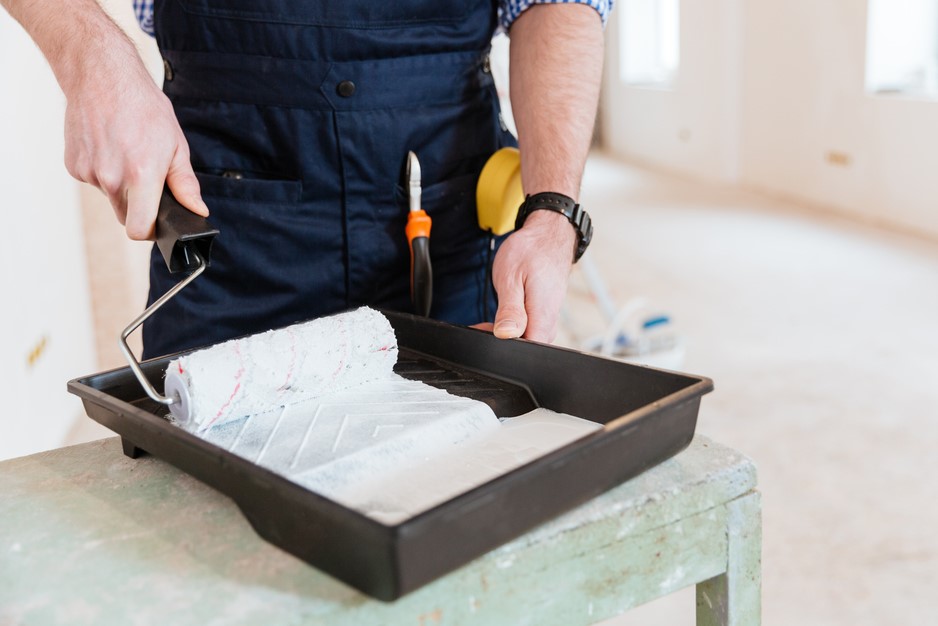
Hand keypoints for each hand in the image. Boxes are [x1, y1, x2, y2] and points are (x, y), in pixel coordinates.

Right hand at [63, 60, 206, 239]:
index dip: (150, 232)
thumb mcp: (176, 145)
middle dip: (139, 207)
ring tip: (128, 153)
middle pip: (125, 217)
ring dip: (122, 186)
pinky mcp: (74, 165)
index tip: (158, 224)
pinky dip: (104, 172)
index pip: (139, 229)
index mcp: (141, 175)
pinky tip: (110, 147)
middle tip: (148, 181)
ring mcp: (89, 172)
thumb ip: (185, 184)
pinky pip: (94, 181)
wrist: (101, 75)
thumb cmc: (143, 107)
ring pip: (111, 197)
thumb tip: (198, 210)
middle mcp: (111, 178)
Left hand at [491, 210, 576, 342]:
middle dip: (500, 343)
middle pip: (525, 348)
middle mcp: (549, 321)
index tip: (486, 335)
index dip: (504, 350)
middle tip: (481, 326)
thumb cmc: (530, 252)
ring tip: (489, 321)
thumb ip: (510, 310)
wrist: (548, 236)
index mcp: (543, 315)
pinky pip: (528, 329)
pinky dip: (512, 326)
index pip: (528, 350)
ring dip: (504, 333)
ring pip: (525, 339)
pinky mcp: (544, 315)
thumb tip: (506, 335)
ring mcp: (548, 319)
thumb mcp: (511, 278)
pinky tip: (501, 317)